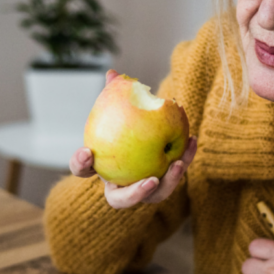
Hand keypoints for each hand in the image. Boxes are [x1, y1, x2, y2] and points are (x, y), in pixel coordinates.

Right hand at [69, 70, 197, 209]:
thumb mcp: (118, 109)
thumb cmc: (126, 123)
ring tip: (177, 163)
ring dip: (169, 182)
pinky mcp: (164, 185)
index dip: (81, 163)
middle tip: (151, 180)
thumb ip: (114, 94)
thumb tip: (112, 73)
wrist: (146, 138)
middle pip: (121, 200)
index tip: (86, 152)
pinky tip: (191, 139)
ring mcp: (143, 191)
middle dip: (135, 194)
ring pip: (155, 196)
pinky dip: (184, 158)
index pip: (82, 170)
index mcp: (100, 169)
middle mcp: (120, 187)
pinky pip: (174, 176)